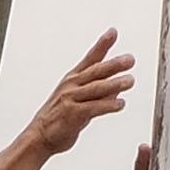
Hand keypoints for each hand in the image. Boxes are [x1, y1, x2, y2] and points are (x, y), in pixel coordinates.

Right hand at [4, 35, 134, 166]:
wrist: (39, 137)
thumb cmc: (58, 118)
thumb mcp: (79, 101)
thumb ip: (98, 94)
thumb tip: (117, 88)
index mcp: (72, 79)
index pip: (90, 58)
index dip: (102, 44)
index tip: (113, 32)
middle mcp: (71, 86)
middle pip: (96, 71)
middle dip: (114, 64)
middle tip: (130, 59)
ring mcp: (71, 99)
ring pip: (96, 88)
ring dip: (115, 84)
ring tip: (130, 80)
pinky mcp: (72, 114)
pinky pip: (93, 108)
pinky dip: (108, 105)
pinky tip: (119, 104)